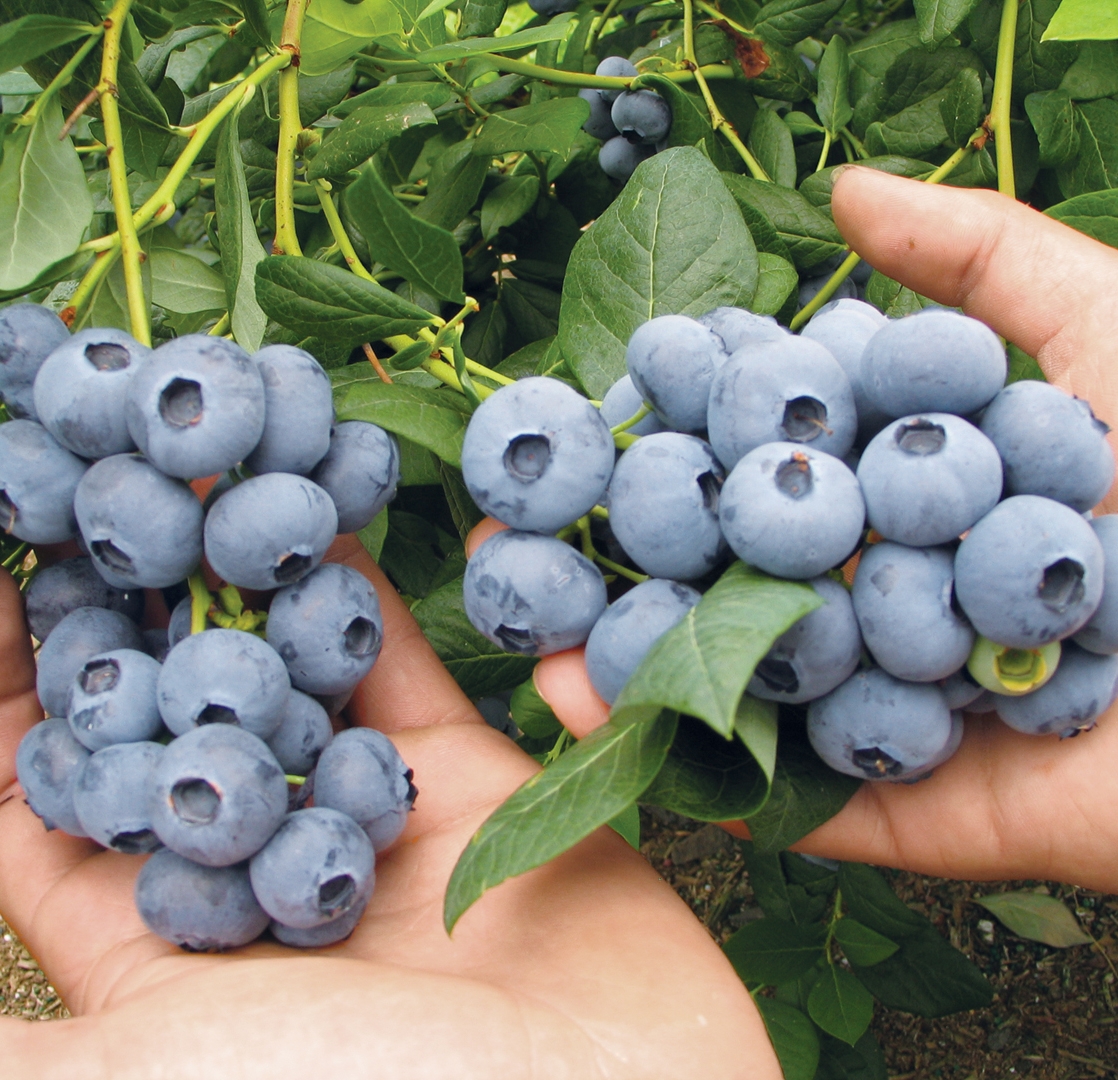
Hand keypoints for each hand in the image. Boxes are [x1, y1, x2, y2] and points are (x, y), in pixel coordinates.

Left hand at [0, 535, 776, 1078]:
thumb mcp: (143, 1079)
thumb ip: (19, 1044)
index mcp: (153, 951)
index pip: (45, 799)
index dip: (4, 697)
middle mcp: (253, 869)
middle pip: (164, 711)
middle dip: (122, 610)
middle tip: (90, 488)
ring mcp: (362, 814)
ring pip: (280, 670)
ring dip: (237, 580)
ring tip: (195, 472)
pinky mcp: (464, 778)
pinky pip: (396, 665)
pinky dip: (361, 592)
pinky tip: (322, 506)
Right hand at [534, 169, 1117, 895]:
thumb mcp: (1108, 328)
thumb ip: (979, 263)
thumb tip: (841, 187)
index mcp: (920, 500)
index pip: (771, 471)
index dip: (671, 447)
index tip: (580, 419)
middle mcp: (896, 604)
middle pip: (733, 588)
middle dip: (614, 567)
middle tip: (507, 538)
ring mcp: (901, 713)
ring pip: (739, 698)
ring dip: (619, 669)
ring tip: (519, 632)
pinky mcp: (921, 812)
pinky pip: (788, 795)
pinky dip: (686, 765)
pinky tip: (588, 721)